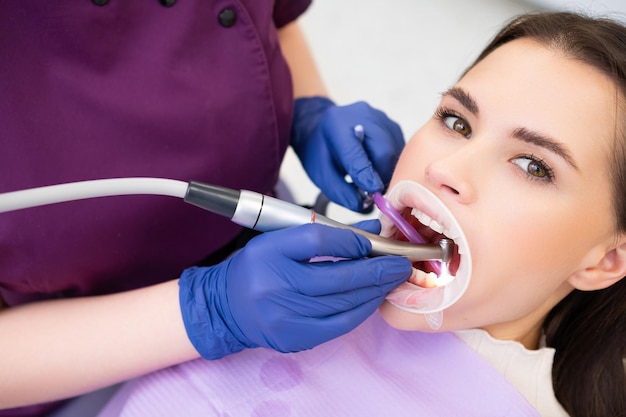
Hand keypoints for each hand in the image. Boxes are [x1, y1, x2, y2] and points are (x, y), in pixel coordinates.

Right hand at [178, 222, 411, 358]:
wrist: (227, 306)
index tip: (371, 241)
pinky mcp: (294, 337)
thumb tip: (371, 231)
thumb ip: (327, 234)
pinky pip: (339, 324)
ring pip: (343, 302)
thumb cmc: (258, 269)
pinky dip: (361, 310)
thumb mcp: (282, 240)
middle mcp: (273, 285)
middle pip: (337, 276)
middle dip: (376, 270)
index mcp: (268, 252)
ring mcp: (283, 316)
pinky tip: (374, 298)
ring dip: (374, 290)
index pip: (318, 241)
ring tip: (393, 279)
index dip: (351, 240)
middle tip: (401, 263)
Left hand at [291, 97, 404, 211]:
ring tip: (371, 180)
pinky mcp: (392, 125)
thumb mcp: (321, 174)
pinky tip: (377, 169)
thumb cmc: (321, 151)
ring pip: (395, 151)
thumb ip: (340, 191)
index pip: (355, 153)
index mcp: (336, 125)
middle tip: (372, 193)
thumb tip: (364, 206)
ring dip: (386, 172)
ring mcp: (380, 118)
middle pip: (383, 151)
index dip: (365, 174)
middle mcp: (362, 115)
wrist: (322, 127)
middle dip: (380, 176)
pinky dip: (391, 165)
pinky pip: (399, 150)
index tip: (373, 192)